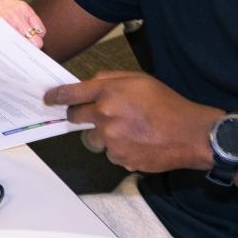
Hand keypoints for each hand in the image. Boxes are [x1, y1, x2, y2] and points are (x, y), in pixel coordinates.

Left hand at [43, 71, 220, 173]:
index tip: (48, 99)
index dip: (55, 96)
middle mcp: (105, 115)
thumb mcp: (139, 79)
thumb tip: (90, 83)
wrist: (190, 134)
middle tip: (94, 114)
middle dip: (79, 115)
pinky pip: (109, 153)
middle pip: (76, 117)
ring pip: (93, 137)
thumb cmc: (167, 104)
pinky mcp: (119, 158)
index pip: (70, 93)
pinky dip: (118, 148)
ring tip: (129, 130)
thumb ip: (110, 78)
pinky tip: (137, 142)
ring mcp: (111, 139)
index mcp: (108, 92)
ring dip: (103, 134)